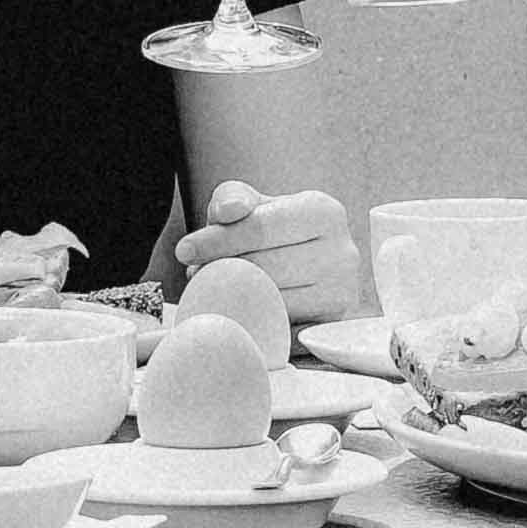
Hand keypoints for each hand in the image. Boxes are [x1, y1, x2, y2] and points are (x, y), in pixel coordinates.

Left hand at [179, 181, 359, 326]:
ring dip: (232, 297)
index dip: (216, 240)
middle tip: (195, 273)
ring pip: (271, 301)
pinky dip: (251, 321)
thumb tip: (226, 212)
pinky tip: (237, 309)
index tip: (184, 251)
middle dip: (220, 270)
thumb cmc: (274, 230)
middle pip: (264, 267)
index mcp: (324, 211)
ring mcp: (341, 293)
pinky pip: (279, 330)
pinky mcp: (329, 326)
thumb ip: (233, 197)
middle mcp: (342, 252)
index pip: (261, 227)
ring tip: (214, 287)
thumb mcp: (253, 203)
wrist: (307, 260)